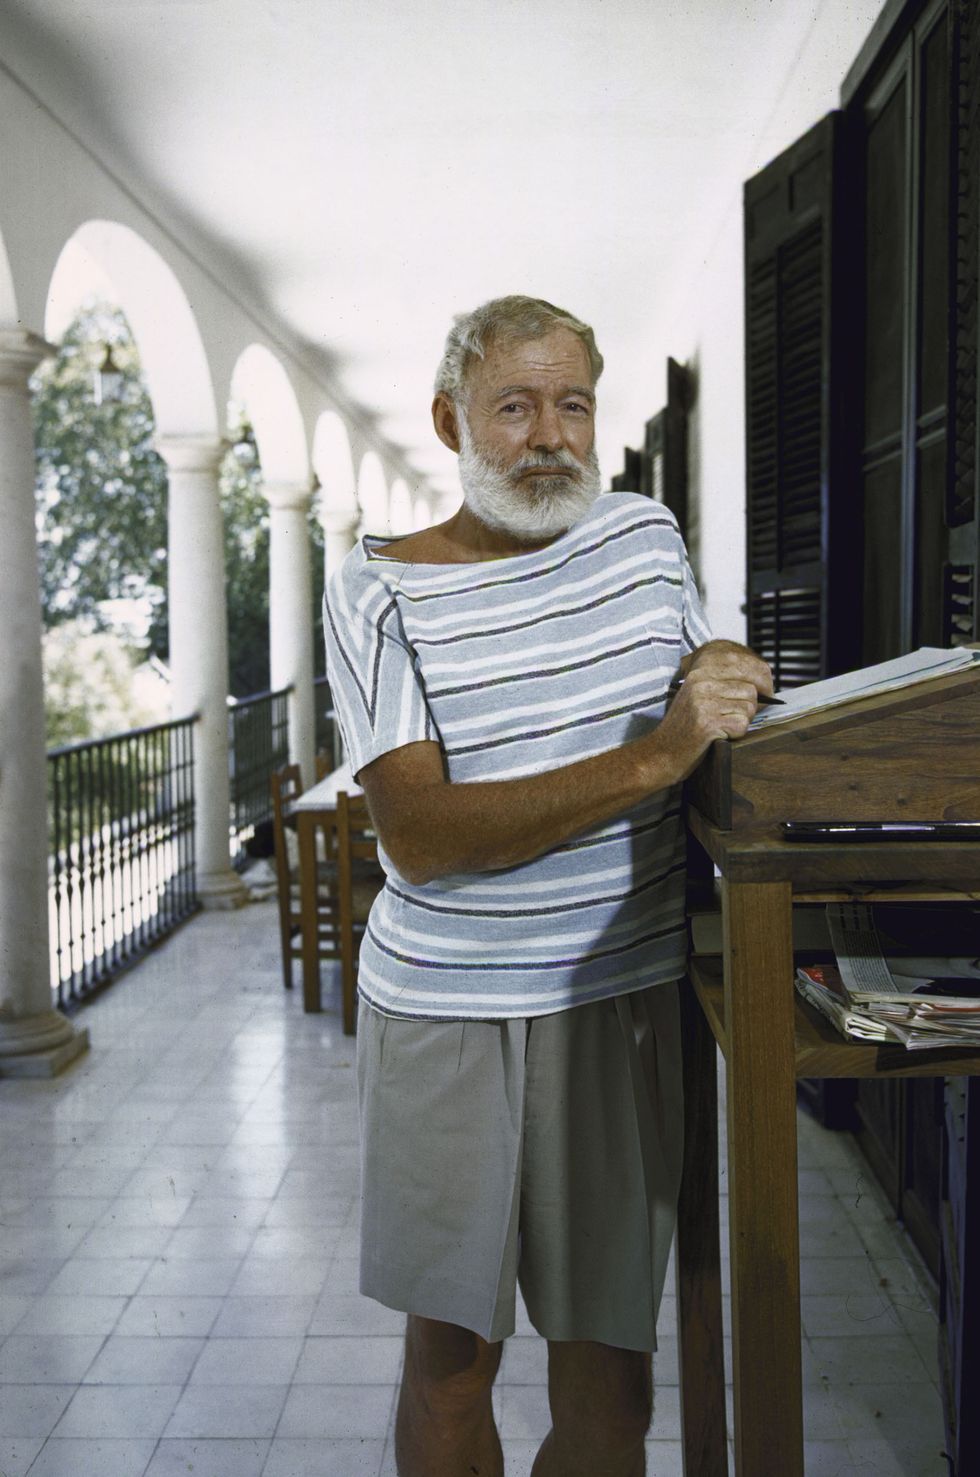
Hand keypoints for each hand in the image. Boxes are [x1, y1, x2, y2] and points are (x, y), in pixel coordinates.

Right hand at [654, 640, 773, 782]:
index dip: (763, 681)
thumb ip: (726, 682)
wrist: (661, 754)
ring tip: (722, 726)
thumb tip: (765, 681)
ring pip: (749, 707)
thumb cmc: (686, 727)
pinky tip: (719, 736)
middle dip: (750, 706)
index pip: (747, 665)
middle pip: (751, 689)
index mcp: (700, 671)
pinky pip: (742, 725)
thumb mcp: (700, 694)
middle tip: (735, 717)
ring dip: (741, 721)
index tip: (766, 692)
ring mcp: (703, 701)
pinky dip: (735, 734)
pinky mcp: (707, 722)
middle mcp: (701, 682)